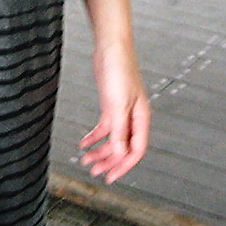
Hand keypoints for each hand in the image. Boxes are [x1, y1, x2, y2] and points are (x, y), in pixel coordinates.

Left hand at [78, 42, 150, 183]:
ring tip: (86, 161)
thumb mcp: (117, 105)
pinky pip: (105, 129)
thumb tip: (120, 155)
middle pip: (124, 148)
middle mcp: (134, 118)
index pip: (136, 151)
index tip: (110, 178)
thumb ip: (119, 130)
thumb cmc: (118, 71)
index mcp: (141, 118)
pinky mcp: (111, 106)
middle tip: (94, 172)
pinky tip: (84, 145)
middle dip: (109, 162)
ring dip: (101, 152)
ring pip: (114, 140)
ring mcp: (122, 112)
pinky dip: (95, 138)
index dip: (124, 167)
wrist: (111, 48)